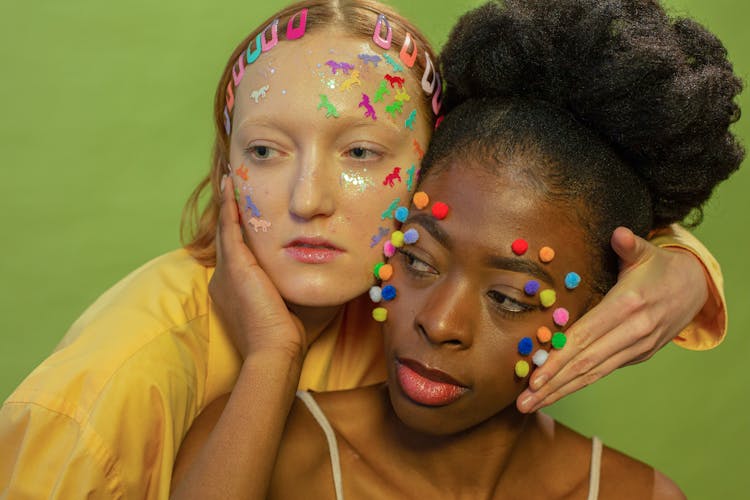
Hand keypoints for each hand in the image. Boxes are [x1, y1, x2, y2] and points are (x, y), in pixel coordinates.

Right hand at [209, 175, 304, 360]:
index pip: (237, 254)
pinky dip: (229, 207)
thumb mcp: (288, 304)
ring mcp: (225, 272)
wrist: (274, 350)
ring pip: (226, 230)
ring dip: (228, 204)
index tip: (248, 216)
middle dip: (231, 214)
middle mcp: (223, 280)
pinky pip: (229, 228)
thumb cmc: (287, 335)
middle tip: (234, 186)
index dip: (240, 234)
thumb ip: (293, 285)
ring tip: (231, 180)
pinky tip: (231, 188)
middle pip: (228, 238)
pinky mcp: (234, 266)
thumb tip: (316, 273)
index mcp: (233, 291)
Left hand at [516, 226, 708, 412]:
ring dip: (561, 391)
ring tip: (532, 404)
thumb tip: (619, 234)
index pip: (585, 338)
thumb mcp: (647, 253)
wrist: (695, 289)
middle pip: (585, 364)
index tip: (535, 375)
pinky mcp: (638, 355)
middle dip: (552, 385)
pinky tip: (555, 391)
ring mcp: (637, 348)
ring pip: (593, 374)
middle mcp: (633, 333)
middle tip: (523, 402)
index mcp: (627, 306)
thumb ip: (629, 245)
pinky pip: (603, 371)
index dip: (559, 359)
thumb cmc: (659, 267)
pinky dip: (578, 382)